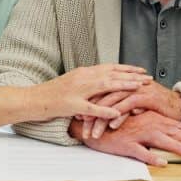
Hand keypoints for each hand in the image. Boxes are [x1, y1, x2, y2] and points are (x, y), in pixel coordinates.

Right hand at [28, 64, 151, 120]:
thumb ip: (88, 84)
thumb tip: (102, 85)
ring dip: (123, 86)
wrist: (32, 99)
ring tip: (139, 88)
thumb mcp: (72, 85)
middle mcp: (82, 77)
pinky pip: (91, 107)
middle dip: (131, 75)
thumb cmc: (52, 95)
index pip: (109, 68)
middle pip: (111, 74)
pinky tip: (117, 112)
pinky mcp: (72, 104)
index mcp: (83, 73)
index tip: (141, 70)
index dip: (127, 69)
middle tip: (148, 77)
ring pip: (105, 85)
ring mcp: (77, 90)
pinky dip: (105, 109)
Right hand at [70, 110, 180, 165]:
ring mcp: (137, 133)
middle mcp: (148, 124)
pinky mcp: (126, 143)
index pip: (179, 128)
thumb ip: (157, 128)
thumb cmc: (119, 125)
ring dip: (178, 147)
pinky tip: (162, 162)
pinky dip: (151, 156)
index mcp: (154, 120)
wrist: (95, 122)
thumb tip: (175, 138)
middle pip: (175, 133)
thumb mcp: (140, 123)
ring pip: (161, 140)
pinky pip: (140, 151)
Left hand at [82, 81, 180, 138]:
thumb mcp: (132, 106)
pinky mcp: (144, 95)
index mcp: (120, 84)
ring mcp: (134, 89)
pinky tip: (112, 126)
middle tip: (82, 128)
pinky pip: (128, 104)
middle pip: (102, 98)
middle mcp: (125, 85)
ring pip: (112, 102)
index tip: (77, 120)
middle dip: (91, 114)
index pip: (98, 94)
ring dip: (102, 118)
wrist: (176, 105)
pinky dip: (119, 115)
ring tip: (94, 132)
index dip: (87, 106)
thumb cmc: (153, 106)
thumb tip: (105, 117)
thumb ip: (119, 107)